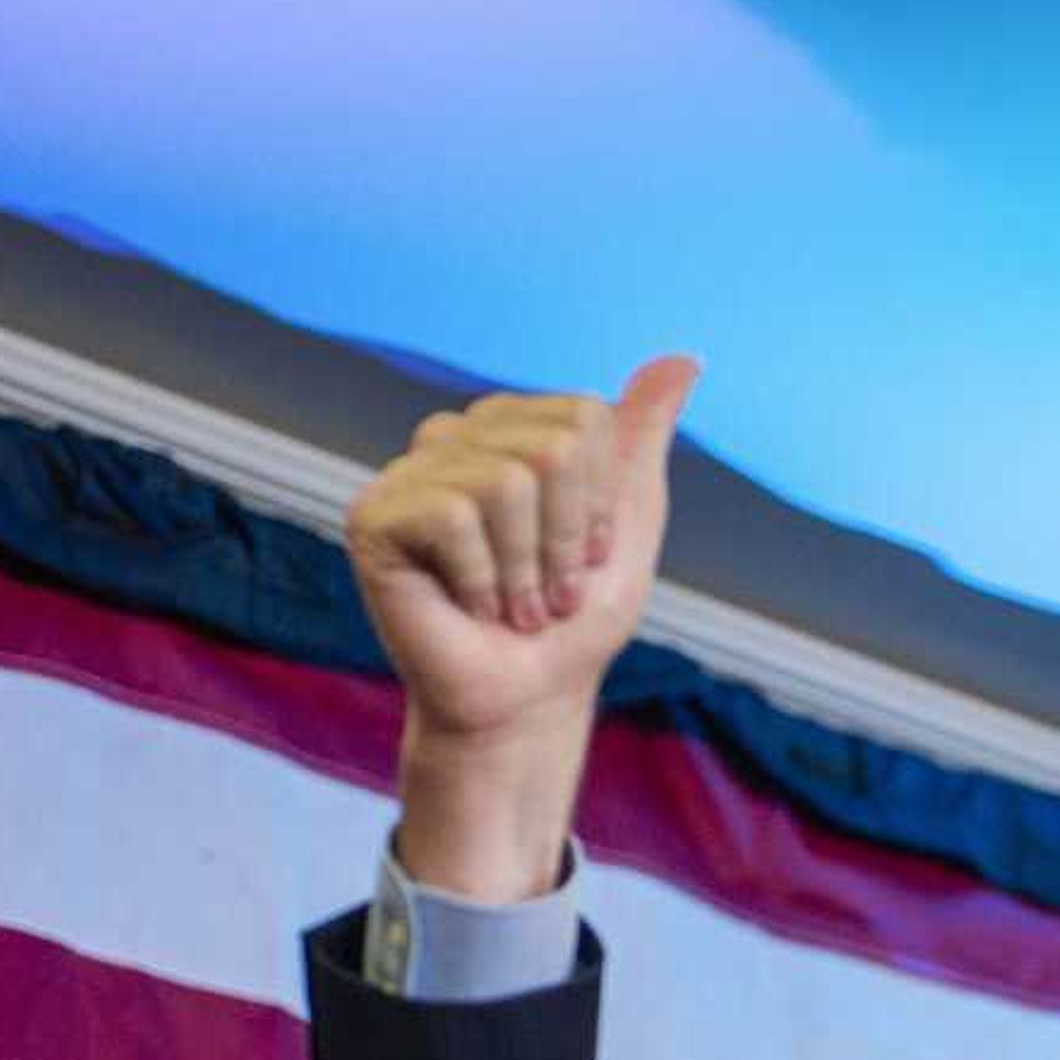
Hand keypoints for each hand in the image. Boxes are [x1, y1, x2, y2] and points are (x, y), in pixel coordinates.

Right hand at [343, 355, 700, 898]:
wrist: (527, 701)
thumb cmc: (574, 621)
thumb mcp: (630, 525)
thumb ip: (643, 440)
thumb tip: (684, 358)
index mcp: (515, 428)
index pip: (586, 421)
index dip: (601, 506)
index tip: (584, 560)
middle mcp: (460, 437)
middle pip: (553, 447)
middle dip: (568, 539)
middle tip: (546, 591)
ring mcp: (412, 473)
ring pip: (507, 481)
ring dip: (526, 570)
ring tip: (510, 606)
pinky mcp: (375, 515)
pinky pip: (454, 516)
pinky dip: (481, 579)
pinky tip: (467, 607)